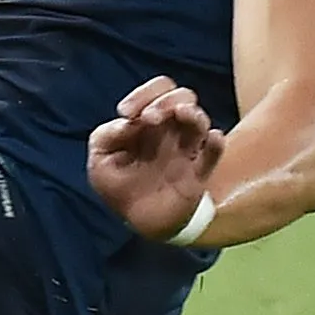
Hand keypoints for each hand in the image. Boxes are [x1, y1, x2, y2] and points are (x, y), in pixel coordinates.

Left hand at [87, 76, 225, 242]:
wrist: (139, 222)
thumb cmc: (119, 188)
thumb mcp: (99, 163)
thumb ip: (104, 138)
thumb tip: (126, 123)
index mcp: (147, 122)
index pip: (156, 91)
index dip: (143, 94)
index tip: (126, 112)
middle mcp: (170, 131)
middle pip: (182, 97)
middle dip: (166, 101)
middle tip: (149, 118)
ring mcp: (186, 151)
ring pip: (199, 119)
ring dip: (191, 113)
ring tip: (181, 114)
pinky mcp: (197, 174)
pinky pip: (212, 154)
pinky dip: (216, 143)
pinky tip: (213, 137)